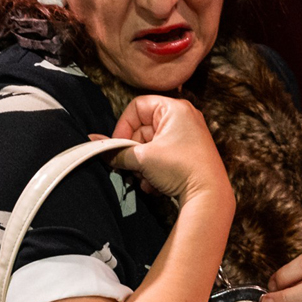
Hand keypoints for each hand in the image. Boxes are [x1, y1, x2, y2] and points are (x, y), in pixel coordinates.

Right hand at [97, 95, 229, 201]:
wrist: (209, 195)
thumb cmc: (179, 168)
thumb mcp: (142, 158)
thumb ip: (116, 150)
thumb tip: (93, 142)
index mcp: (175, 108)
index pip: (137, 107)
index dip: (123, 126)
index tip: (118, 146)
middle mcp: (184, 118)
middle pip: (143, 129)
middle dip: (133, 152)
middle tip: (131, 168)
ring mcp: (188, 136)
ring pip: (151, 146)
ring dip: (142, 165)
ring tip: (146, 179)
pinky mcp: (189, 153)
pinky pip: (163, 156)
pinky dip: (155, 170)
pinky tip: (156, 185)